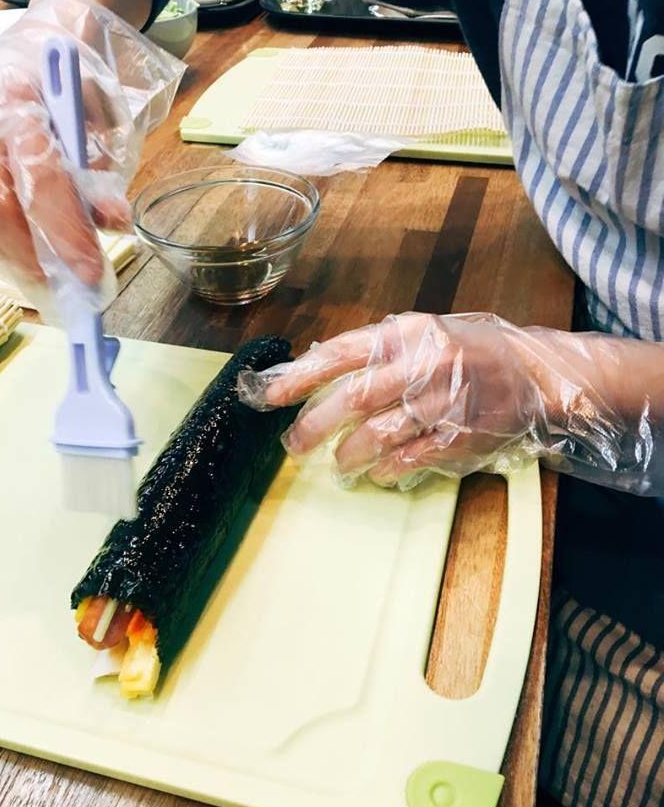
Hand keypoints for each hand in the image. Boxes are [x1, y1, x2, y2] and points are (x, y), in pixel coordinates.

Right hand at [0, 0, 182, 317]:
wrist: (29, 55)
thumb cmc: (70, 90)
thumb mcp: (99, 122)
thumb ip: (102, 174)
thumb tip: (113, 224)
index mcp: (17, 96)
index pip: (38, 177)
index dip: (65, 232)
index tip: (91, 274)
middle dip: (34, 259)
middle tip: (71, 291)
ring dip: (18, 264)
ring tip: (55, 286)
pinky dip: (3, 252)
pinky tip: (31, 266)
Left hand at [242, 313, 542, 485]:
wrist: (536, 373)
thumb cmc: (470, 353)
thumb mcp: (423, 336)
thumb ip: (377, 352)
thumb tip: (315, 367)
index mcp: (408, 334)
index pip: (342, 353)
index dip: (301, 375)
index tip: (270, 395)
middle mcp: (423, 364)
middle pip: (353, 398)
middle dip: (315, 425)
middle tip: (295, 445)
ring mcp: (443, 402)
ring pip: (378, 434)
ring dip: (350, 454)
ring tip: (341, 463)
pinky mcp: (460, 436)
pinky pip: (410, 458)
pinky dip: (387, 469)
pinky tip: (378, 473)